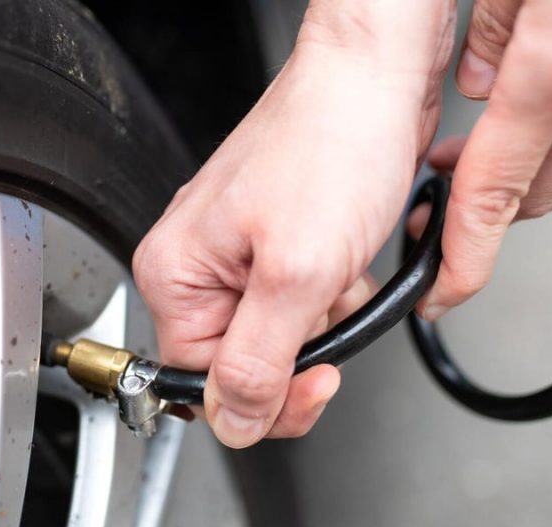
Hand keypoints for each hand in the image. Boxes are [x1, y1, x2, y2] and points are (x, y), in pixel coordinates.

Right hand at [133, 3, 456, 447]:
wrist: (374, 78)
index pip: (201, 383)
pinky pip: (298, 304)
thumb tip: (235, 423)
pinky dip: (332, 296)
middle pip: (239, 364)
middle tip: (331, 316)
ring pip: (276, 338)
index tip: (315, 379)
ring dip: (322, 322)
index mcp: (176, 274)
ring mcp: (236, 255)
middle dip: (299, 354)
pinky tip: (346, 264)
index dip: (262, 397)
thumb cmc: (331, 142)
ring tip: (340, 272)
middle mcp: (197, 267)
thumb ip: (259, 362)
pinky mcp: (275, 244)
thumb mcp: (297, 272)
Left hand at [414, 0, 551, 319]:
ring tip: (476, 147)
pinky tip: (541, 95)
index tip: (442, 288)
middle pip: (539, 186)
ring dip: (527, 161)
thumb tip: (476, 79)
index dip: (464, 252)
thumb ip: (492, 23)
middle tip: (437, 197)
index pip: (495, 189)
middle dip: (485, 207)